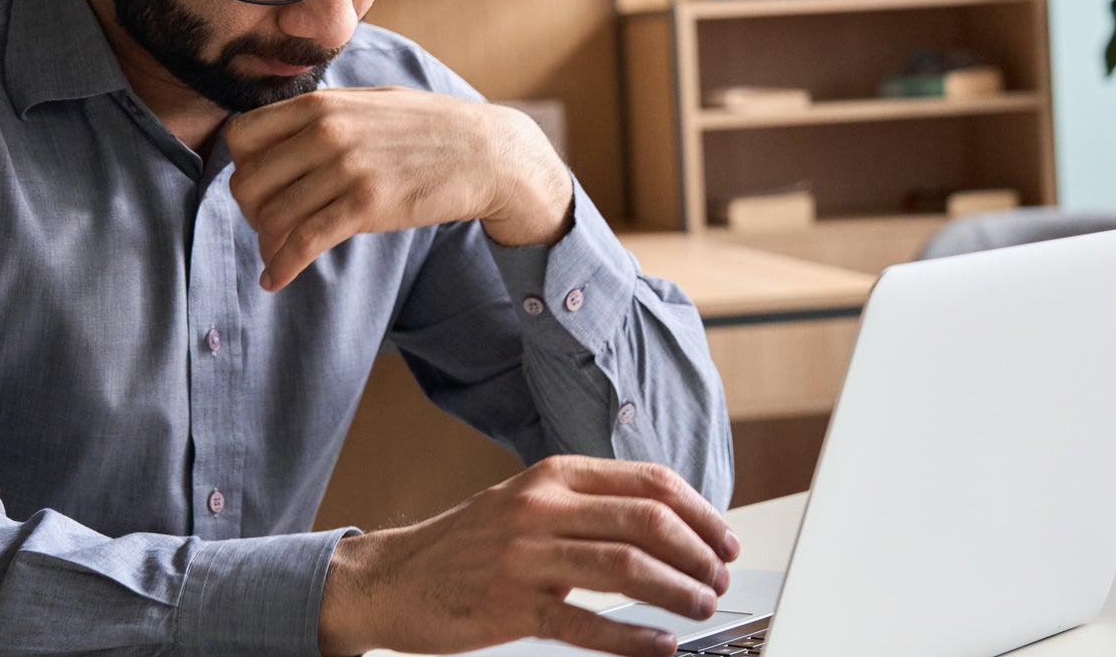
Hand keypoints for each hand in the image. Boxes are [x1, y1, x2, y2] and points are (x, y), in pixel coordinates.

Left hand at [225, 87, 572, 289]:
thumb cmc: (428, 128)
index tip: (258, 185)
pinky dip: (282, 267)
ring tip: (277, 255)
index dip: (241, 165)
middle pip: (249, 181)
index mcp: (320, 104)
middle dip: (250, 211)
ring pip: (273, 216)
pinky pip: (304, 242)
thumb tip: (279, 137)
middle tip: (268, 225)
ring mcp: (346, 169)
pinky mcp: (367, 206)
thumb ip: (324, 115)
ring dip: (267, 244)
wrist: (485, 152)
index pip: (242, 136)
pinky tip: (275, 281)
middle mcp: (326, 133)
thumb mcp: (370, 102)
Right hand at [317, 456, 739, 656]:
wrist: (392, 577)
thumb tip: (663, 521)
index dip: (699, 512)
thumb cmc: (466, 543)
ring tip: (701, 607)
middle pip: (646, 521)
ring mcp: (526, 556)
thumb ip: (586, 503)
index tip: (724, 538)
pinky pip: (587, 624)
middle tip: (719, 577)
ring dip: (678, 591)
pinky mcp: (512, 605)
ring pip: (627, 567)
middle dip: (697, 553)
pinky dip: (633, 639)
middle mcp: (542, 507)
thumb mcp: (526, 501)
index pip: (648, 482)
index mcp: (553, 475)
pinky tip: (660, 646)